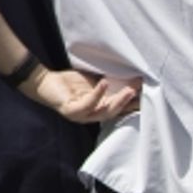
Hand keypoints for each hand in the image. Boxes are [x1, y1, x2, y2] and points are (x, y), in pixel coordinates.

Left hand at [24, 69, 139, 122]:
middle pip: (116, 111)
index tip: (149, 95)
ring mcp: (82, 116)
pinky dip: (97, 94)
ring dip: (118, 101)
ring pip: (105, 111)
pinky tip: (104, 83)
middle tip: (142, 92)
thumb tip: (132, 75)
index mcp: (99, 110)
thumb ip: (111, 82)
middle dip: (130, 102)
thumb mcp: (94, 82)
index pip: (121, 108)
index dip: (134, 103)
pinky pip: (87, 104)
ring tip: (130, 90)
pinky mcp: (71, 111)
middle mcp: (92, 116)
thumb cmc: (69, 83)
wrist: (43, 82)